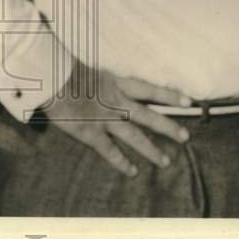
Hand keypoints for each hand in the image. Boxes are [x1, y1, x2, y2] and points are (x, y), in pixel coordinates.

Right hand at [41, 59, 191, 176]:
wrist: (50, 78)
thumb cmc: (64, 67)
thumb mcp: (88, 66)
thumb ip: (99, 75)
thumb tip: (101, 73)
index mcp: (115, 82)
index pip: (148, 89)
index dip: (168, 95)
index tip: (188, 101)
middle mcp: (115, 102)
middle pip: (148, 116)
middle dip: (167, 127)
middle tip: (185, 137)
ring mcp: (105, 119)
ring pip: (134, 137)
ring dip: (151, 150)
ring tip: (166, 162)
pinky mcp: (91, 133)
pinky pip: (110, 151)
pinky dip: (122, 162)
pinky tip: (133, 172)